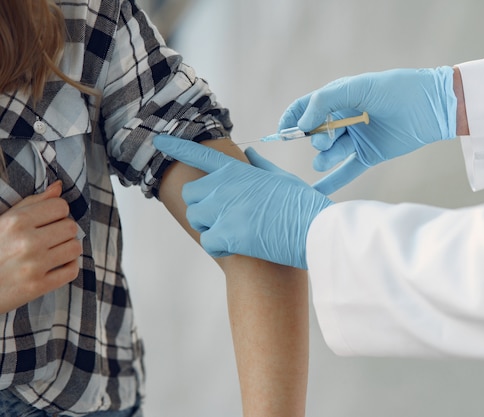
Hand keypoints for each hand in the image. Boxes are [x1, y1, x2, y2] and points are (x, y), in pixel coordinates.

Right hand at [0, 181, 81, 313]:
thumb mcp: (2, 221)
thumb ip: (32, 203)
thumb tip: (58, 187)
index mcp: (16, 222)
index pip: (60, 206)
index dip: (58, 212)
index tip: (49, 220)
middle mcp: (26, 242)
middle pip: (71, 227)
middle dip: (64, 230)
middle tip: (51, 237)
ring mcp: (33, 266)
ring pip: (75, 248)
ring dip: (68, 248)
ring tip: (54, 251)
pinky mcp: (37, 287)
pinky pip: (72, 271)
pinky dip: (68, 267)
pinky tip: (56, 265)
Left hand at [153, 136, 332, 268]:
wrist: (315, 229)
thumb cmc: (302, 204)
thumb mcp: (282, 178)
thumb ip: (260, 166)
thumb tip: (249, 154)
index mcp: (237, 170)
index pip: (200, 154)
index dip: (176, 147)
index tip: (159, 141)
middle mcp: (225, 186)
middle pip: (192, 195)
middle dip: (203, 205)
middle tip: (225, 216)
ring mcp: (223, 209)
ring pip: (197, 219)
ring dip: (211, 227)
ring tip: (237, 232)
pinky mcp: (226, 234)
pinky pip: (208, 242)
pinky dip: (221, 248)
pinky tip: (240, 247)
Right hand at [279, 67, 457, 193]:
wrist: (432, 106)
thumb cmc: (397, 89)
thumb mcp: (358, 87)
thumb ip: (326, 100)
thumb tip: (302, 122)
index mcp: (340, 97)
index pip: (306, 107)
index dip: (292, 118)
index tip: (283, 132)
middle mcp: (345, 118)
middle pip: (316, 133)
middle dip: (316, 139)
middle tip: (325, 140)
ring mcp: (357, 139)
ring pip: (330, 154)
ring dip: (324, 158)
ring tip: (327, 157)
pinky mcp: (369, 156)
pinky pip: (346, 171)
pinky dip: (331, 182)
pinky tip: (315, 193)